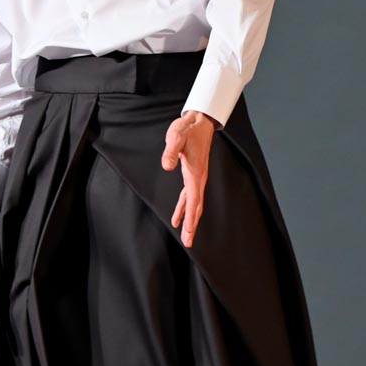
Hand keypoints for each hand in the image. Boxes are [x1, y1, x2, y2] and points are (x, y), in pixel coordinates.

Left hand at [161, 110, 216, 246]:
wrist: (199, 122)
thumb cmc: (188, 129)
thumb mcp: (176, 136)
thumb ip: (170, 150)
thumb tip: (166, 166)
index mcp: (195, 173)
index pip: (193, 200)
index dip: (191, 216)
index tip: (189, 231)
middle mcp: (198, 178)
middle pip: (196, 207)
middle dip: (192, 225)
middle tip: (188, 243)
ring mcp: (197, 178)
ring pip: (194, 204)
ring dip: (189, 220)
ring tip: (186, 236)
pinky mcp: (193, 175)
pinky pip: (190, 197)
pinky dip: (185, 209)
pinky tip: (179, 218)